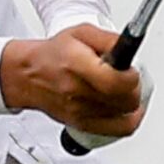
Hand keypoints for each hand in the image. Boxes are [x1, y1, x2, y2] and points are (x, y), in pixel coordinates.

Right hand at [0, 24, 143, 139]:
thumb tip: (130, 47)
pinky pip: (119, 130)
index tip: (131, 70)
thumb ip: (109, 39)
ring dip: (131, 102)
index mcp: (76, 65)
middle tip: (128, 78)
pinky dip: (130, 119)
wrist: (28, 76)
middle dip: (134, 88)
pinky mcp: (82, 125)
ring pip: (126, 116)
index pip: (114, 82)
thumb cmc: (54, 55)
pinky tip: (127, 109)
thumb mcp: (81, 33)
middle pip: (125, 101)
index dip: (131, 77)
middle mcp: (77, 91)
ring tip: (124, 90)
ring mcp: (79, 112)